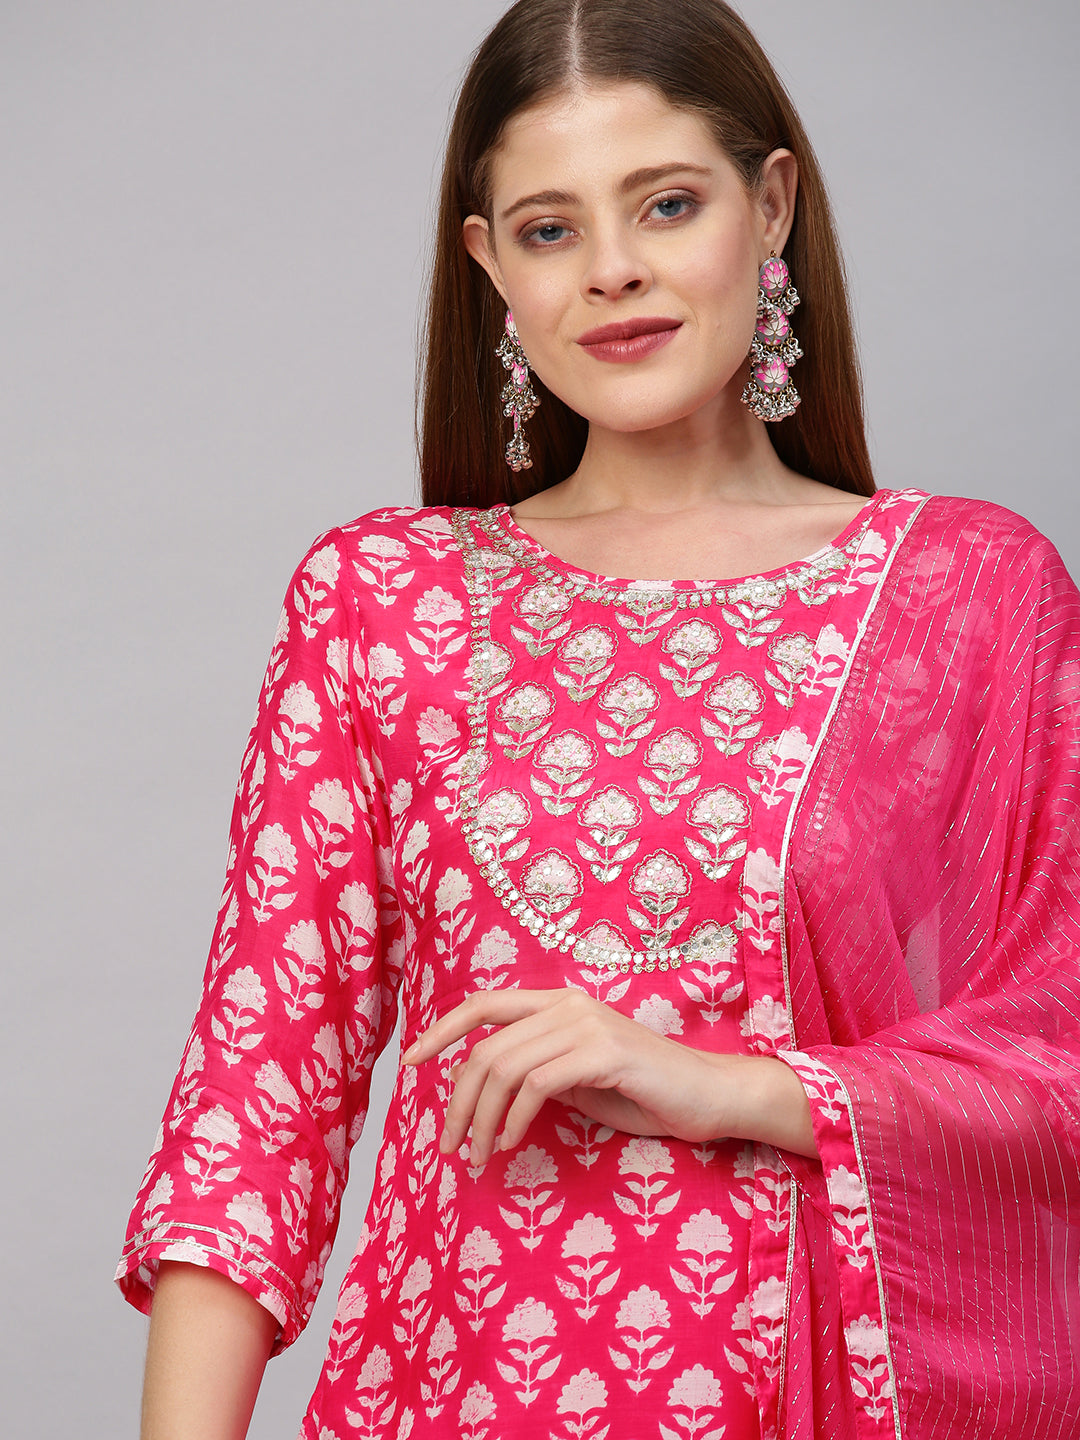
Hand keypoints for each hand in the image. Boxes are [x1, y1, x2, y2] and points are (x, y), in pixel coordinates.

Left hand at [401, 987, 817, 1163]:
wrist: (710, 1096)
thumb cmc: (645, 1091)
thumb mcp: (578, 1080)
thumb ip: (536, 1072)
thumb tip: (483, 1090)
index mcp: (558, 1004)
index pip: (483, 1004)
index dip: (441, 1030)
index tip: (411, 1062)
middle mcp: (568, 1004)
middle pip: (485, 1046)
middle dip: (457, 1100)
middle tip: (450, 1145)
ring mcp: (586, 1024)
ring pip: (504, 1066)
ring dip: (482, 1117)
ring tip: (479, 1155)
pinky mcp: (604, 1051)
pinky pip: (538, 1084)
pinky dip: (516, 1119)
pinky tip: (514, 1143)